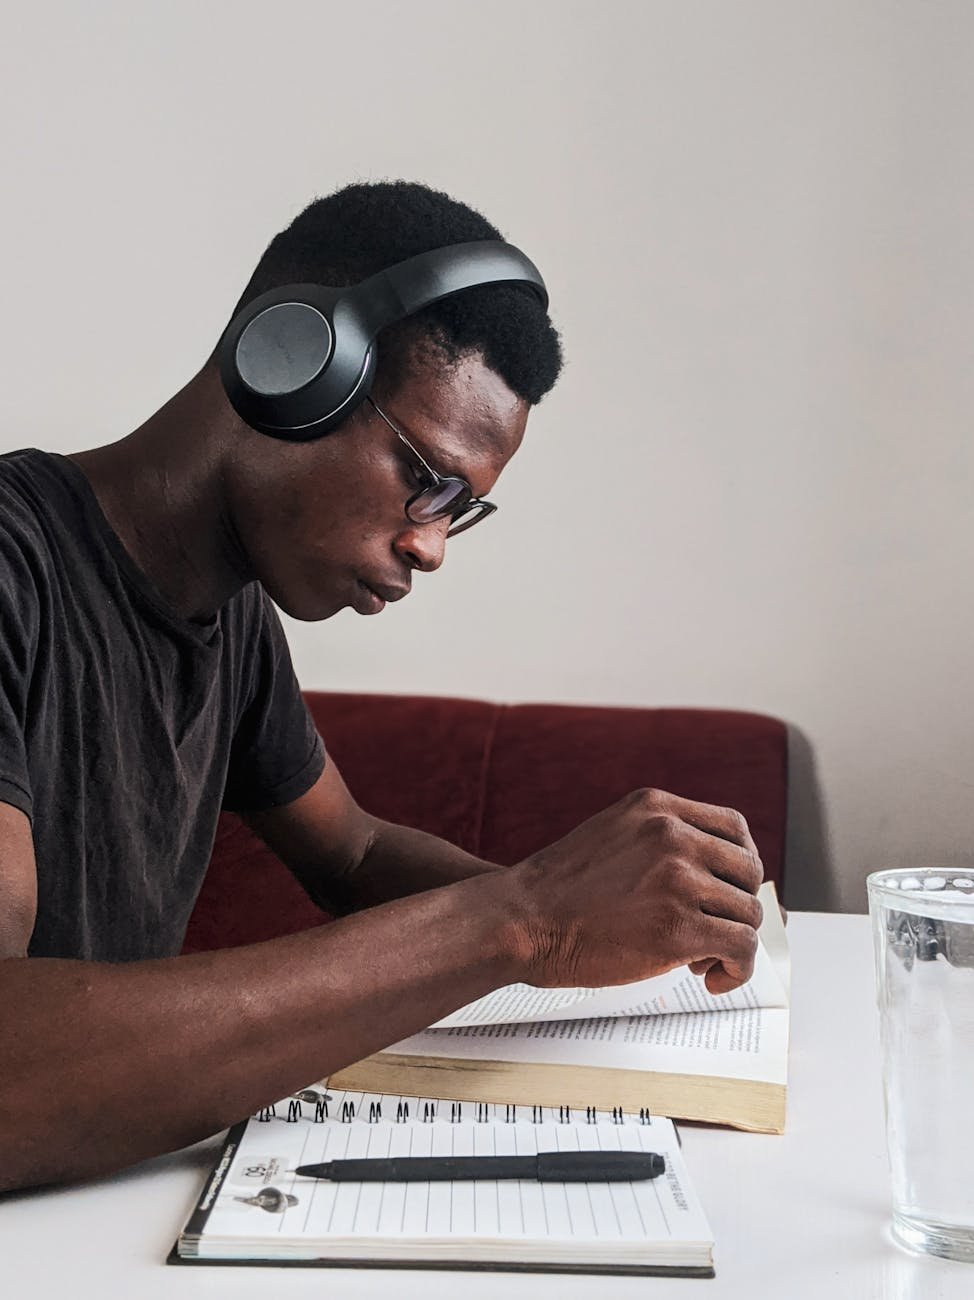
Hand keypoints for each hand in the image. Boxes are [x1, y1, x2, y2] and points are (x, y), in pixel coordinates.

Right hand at [505, 788, 763, 995]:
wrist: (520, 920)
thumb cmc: (558, 890)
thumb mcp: (612, 833)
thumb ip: (657, 839)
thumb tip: (707, 872)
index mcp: (656, 808)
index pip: (734, 827)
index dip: (740, 865)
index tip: (728, 890)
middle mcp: (672, 836)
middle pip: (748, 870)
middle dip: (737, 905)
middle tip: (711, 929)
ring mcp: (677, 880)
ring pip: (747, 912)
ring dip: (732, 942)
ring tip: (702, 958)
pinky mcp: (678, 928)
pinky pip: (741, 948)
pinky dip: (737, 969)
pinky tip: (711, 977)